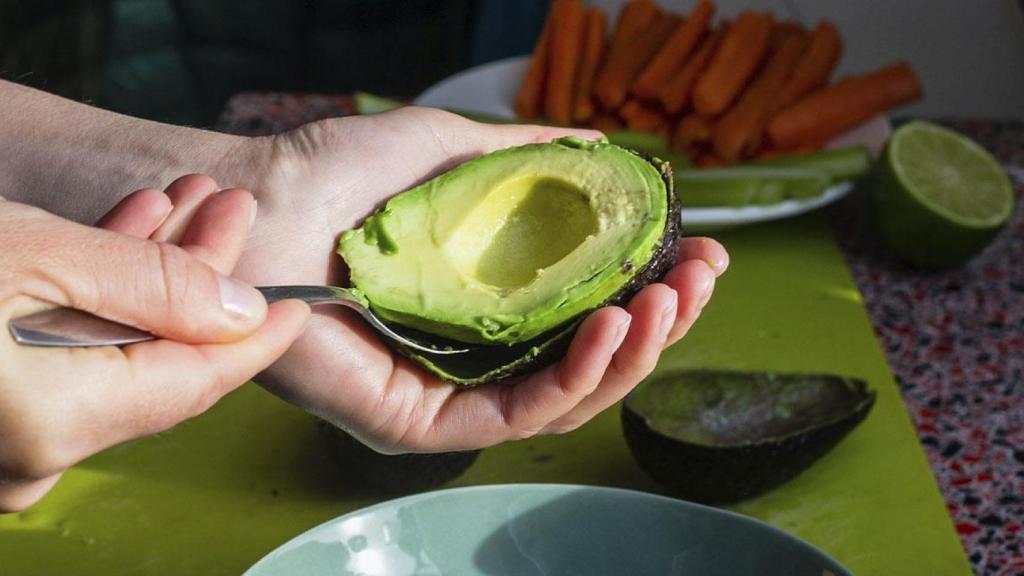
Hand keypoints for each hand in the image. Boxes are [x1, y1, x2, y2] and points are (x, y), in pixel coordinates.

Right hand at [0, 177, 309, 510]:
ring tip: (185, 205)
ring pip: (115, 352)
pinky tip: (122, 236)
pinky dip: (96, 298)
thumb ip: (147, 285)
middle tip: (233, 210)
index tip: (300, 305)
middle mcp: (37, 451)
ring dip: (150, 275)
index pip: (197, 384)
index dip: (256, 339)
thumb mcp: (33, 254)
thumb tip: (238, 311)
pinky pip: (68, 358)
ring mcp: (11, 436)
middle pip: (160, 360)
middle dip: (200, 278)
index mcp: (57, 423)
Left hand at [226, 107, 728, 452]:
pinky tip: (613, 326)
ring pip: (566, 397)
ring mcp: (448, 395)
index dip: (649, 287)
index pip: (585, 313)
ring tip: (671, 300)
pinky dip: (575, 377)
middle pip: (589, 361)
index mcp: (485, 306)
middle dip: (659, 322)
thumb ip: (526, 158)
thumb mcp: (450, 150)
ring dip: (634, 352)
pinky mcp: (419, 425)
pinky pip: (516, 415)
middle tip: (702, 276)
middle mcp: (472, 358)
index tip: (699, 251)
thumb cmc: (337, 174)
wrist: (257, 201)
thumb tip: (601, 147)